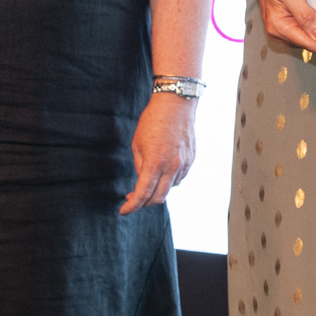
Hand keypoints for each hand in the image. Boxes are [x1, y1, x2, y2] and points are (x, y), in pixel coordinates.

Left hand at [121, 92, 196, 213]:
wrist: (175, 104)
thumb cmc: (152, 121)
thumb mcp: (137, 144)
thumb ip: (140, 166)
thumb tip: (142, 179)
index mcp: (154, 164)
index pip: (142, 195)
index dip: (131, 206)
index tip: (124, 210)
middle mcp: (171, 167)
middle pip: (158, 198)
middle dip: (145, 202)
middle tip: (133, 198)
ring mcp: (184, 164)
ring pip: (170, 187)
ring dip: (158, 189)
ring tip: (148, 180)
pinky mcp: (191, 159)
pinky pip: (179, 176)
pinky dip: (169, 179)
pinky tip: (162, 170)